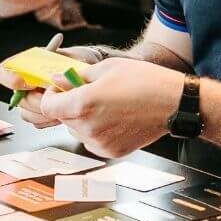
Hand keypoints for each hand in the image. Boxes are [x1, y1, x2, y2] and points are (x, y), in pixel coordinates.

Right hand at [0, 45, 103, 127]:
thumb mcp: (69, 56)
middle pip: (17, 99)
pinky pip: (38, 123)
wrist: (90, 74)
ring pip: (27, 114)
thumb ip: (59, 65)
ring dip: (46, 112)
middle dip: (37, 101)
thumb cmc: (78, 61)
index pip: (2, 72)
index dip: (10, 79)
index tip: (28, 84)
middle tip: (54, 97)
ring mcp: (30, 100)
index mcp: (25, 65)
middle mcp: (24, 84)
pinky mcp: (39, 114)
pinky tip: (63, 110)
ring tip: (64, 102)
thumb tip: (55, 76)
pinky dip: (51, 119)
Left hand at [39, 58, 184, 157]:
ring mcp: (98, 143)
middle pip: (61, 118)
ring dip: (82, 118)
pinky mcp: (110, 152)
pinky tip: (116, 117)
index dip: (50, 95)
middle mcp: (87, 127)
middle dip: (68, 105)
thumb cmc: (144, 81)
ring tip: (107, 105)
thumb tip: (58, 80)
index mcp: (83, 103)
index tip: (59, 89)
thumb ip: (78, 76)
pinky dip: (97, 130)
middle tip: (88, 92)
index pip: (47, 106)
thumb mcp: (108, 68)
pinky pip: (92, 140)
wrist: (172, 103)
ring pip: (77, 130)